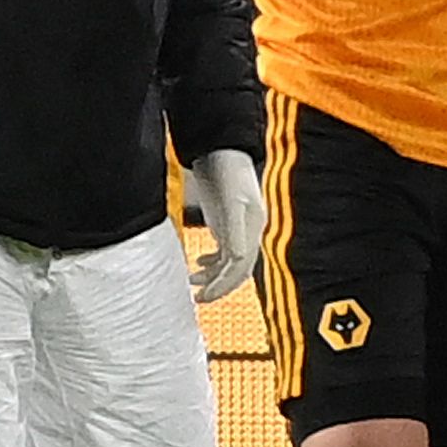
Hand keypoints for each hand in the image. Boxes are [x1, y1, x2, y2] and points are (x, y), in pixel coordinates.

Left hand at [184, 146, 263, 302]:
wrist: (220, 147)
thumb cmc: (227, 170)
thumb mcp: (231, 201)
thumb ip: (233, 229)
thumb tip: (235, 259)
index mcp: (253, 228)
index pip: (242, 268)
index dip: (225, 285)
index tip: (206, 296)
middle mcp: (247, 232)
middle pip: (238, 270)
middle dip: (220, 287)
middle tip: (199, 299)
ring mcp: (237, 227)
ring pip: (228, 263)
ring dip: (212, 277)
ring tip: (192, 284)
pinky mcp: (226, 222)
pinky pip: (222, 251)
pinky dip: (211, 262)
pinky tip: (198, 263)